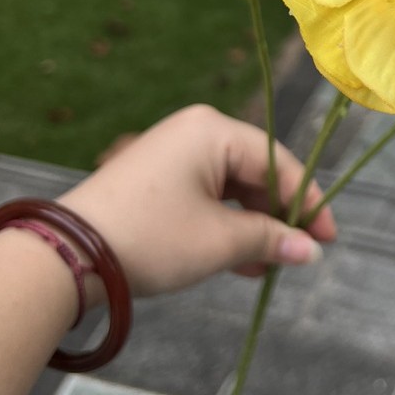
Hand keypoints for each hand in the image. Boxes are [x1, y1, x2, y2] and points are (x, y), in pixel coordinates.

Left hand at [58, 104, 335, 297]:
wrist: (66, 255)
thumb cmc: (151, 237)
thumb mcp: (218, 241)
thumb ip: (271, 239)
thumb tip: (313, 251)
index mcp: (214, 130)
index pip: (278, 160)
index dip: (306, 201)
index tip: (328, 236)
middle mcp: (196, 131)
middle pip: (256, 171)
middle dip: (278, 215)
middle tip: (299, 253)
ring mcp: (174, 153)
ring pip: (232, 187)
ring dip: (253, 226)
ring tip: (269, 265)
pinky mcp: (158, 178)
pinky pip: (207, 196)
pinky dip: (225, 224)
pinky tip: (241, 261)